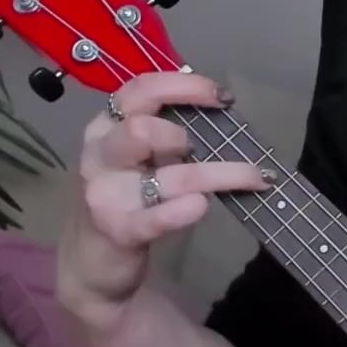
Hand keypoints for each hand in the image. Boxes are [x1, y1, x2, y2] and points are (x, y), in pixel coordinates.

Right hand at [56, 72, 269, 333]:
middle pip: (141, 129)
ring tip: (253, 177)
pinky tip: (203, 206)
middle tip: (208, 147)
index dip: (185, 87)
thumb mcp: (138, 155)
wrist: (93, 260)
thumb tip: (217, 104)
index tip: (223, 97)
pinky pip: (157, 217)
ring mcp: (106, 195)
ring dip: (219, 174)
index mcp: (105, 126)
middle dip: (183, 134)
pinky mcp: (119, 231)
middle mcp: (99, 155)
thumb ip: (166, 128)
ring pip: (167, 176)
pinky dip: (185, 209)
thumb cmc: (126, 196)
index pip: (140, 90)